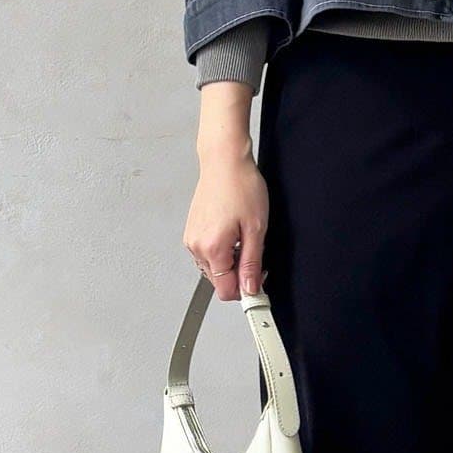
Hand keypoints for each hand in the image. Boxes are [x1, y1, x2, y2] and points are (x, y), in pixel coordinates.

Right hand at [185, 83, 266, 300]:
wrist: (224, 161)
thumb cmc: (241, 186)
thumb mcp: (256, 228)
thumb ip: (252, 263)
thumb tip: (251, 289)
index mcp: (212, 248)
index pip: (226, 290)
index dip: (246, 291)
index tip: (260, 287)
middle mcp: (197, 246)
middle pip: (219, 281)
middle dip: (240, 274)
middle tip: (257, 253)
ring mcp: (192, 239)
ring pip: (214, 267)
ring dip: (231, 262)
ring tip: (244, 237)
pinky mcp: (192, 231)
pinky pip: (208, 253)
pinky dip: (223, 250)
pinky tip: (233, 232)